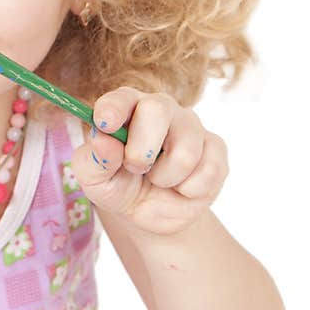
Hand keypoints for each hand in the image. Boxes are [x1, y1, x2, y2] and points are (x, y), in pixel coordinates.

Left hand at [69, 87, 228, 235]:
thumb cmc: (116, 185)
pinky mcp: (215, 147)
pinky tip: (180, 186)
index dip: (113, 109)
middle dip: (141, 151)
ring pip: (185, 152)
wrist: (148, 211)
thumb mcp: (94, 179)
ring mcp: (190, 125)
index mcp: (125, 108)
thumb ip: (94, 159)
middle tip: (135, 168)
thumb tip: (102, 139)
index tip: (105, 124)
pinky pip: (209, 171)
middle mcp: (159, 108)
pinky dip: (188, 190)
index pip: (121, 98)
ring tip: (157, 180)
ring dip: (165, 178)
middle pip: (157, 110)